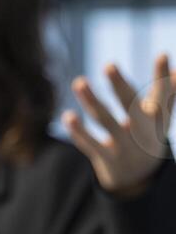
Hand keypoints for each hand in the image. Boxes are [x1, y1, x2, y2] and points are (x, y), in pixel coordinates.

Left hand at [65, 55, 175, 196]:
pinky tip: (68, 116)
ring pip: (105, 121)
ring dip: (91, 102)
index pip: (163, 94)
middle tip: (109, 65)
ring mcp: (124, 145)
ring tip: (79, 81)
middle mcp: (142, 131)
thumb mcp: (161, 117)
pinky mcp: (106, 158)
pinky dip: (79, 132)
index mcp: (157, 118)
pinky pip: (91, 144)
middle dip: (120, 86)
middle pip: (130, 106)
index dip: (162, 76)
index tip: (163, 54)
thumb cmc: (148, 136)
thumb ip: (168, 94)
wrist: (140, 178)